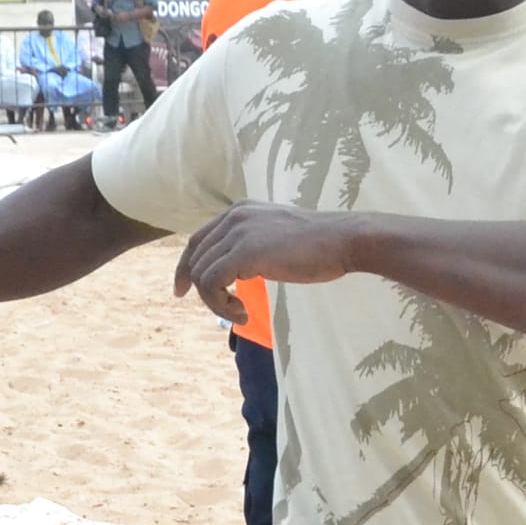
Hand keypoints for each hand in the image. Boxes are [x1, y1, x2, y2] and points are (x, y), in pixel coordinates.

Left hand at [171, 204, 358, 311]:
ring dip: (215, 301)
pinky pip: (212, 283)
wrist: (342, 240)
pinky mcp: (244, 253)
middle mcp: (233, 218)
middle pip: (194, 257)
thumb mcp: (276, 237)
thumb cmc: (319, 245)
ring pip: (201, 273)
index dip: (186, 266)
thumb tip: (238, 269)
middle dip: (197, 288)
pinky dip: (220, 304)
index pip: (198, 239)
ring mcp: (237, 234)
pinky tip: (243, 312)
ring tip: (240, 313)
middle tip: (223, 310)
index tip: (183, 290)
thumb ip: (254, 245)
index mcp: (239, 212)